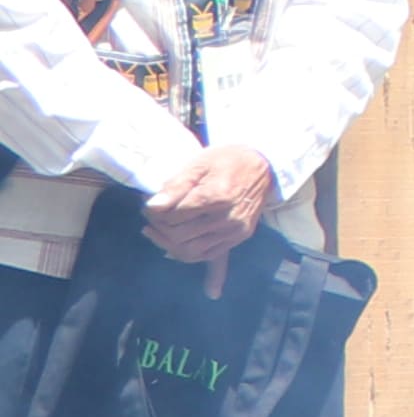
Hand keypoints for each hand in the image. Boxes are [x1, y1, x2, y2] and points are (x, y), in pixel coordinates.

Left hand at [139, 144, 277, 263]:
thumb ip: (176, 185)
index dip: (155, 212)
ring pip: (190, 251)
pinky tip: (172, 244)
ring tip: (155, 231)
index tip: (147, 204)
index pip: (174, 216)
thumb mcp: (200, 163)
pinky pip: (205, 255)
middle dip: (159, 227)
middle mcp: (228, 218)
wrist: (263, 167)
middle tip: (151, 217)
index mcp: (217, 196)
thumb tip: (153, 205)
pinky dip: (184, 253)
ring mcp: (234, 230)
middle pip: (180, 235)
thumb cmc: (228, 161)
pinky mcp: (238, 237)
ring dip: (167, 243)